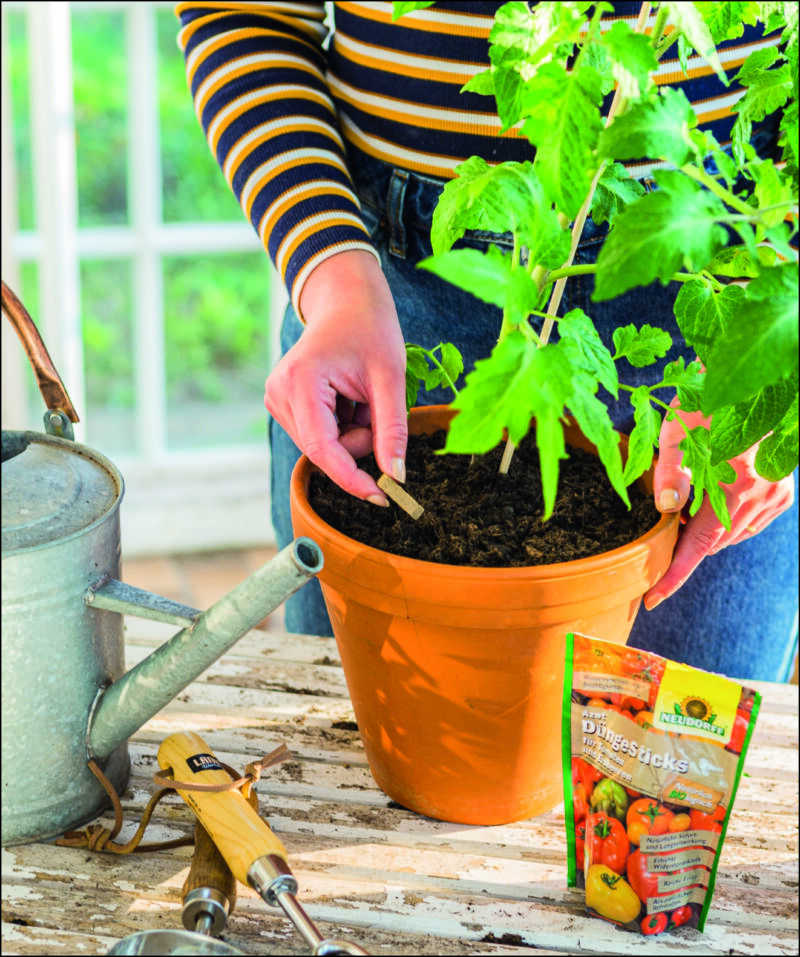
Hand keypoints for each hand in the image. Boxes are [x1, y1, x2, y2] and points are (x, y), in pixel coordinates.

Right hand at [264, 249, 407, 504]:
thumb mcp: (390, 378)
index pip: (322, 449)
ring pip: (323, 447)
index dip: (352, 478)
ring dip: (351, 432)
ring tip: (359, 394)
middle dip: (358, 440)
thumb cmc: (370, 330)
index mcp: (300, 383)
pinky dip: (342, 426)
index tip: (382, 497)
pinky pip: (320, 436)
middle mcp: (278, 394)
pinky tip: (347, 397)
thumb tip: (396, 476)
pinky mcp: (283, 404)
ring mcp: (277, 400)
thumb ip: (392, 430)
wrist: (347, 300)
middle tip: (374, 405)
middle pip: (325, 451)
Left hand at [644, 403, 794, 609]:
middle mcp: (761, 496)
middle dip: (686, 541)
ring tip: (693, 498)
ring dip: (708, 529)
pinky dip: (729, 520)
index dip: (673, 575)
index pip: (699, 546)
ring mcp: (777, 495)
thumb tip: (665, 509)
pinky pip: (750, 522)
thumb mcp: (680, 428)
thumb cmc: (711, 399)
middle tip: (667, 518)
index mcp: (735, 485)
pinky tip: (717, 496)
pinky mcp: (784, 492)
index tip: (652, 598)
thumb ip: (670, 470)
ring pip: (732, 535)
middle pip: (713, 542)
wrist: (757, 380)